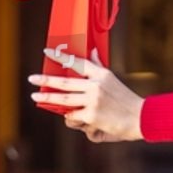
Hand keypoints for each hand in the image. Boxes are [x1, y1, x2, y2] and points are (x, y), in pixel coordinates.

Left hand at [29, 52, 144, 141]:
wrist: (140, 117)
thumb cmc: (125, 100)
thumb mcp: (112, 80)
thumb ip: (99, 67)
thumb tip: (92, 50)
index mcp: (101, 74)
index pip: (77, 62)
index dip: (60, 57)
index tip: (47, 52)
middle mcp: (95, 85)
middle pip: (65, 82)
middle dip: (46, 80)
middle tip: (32, 78)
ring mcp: (93, 100)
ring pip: (64, 100)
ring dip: (47, 99)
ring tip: (35, 97)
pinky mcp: (91, 115)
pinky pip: (73, 117)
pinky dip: (74, 120)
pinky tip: (80, 122)